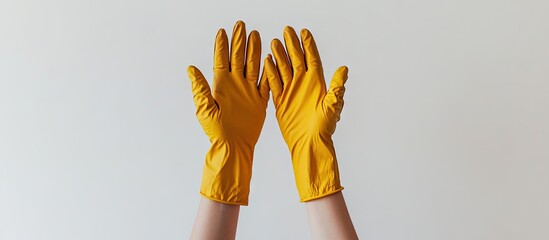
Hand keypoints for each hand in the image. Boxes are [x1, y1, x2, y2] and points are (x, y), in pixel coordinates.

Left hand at [188, 21, 269, 204]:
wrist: (234, 147)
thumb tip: (191, 69)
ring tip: (256, 35)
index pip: (221, 60)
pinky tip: (270, 59)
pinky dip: (268, 71)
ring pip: (253, 65)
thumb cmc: (217, 131)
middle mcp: (235, 85)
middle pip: (238, 58)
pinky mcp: (260, 101)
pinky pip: (265, 82)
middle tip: (240, 25)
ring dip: (254, 51)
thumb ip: (200, 88)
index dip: (221, 46)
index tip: (222, 32)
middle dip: (239, 41)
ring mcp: (248, 91)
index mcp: (221, 85)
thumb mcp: (205, 109)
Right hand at [265, 26, 348, 201]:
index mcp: (318, 84)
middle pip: (296, 59)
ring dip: (279, 56)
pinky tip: (266, 61)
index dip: (308, 45)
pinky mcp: (281, 100)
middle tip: (286, 31)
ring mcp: (292, 91)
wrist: (309, 144)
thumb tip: (344, 69)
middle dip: (291, 45)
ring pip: (284, 69)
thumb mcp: (332, 106)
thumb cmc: (324, 128)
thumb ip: (336, 87)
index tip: (304, 32)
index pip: (312, 59)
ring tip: (274, 42)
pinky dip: (270, 72)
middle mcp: (304, 85)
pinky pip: (274, 83)